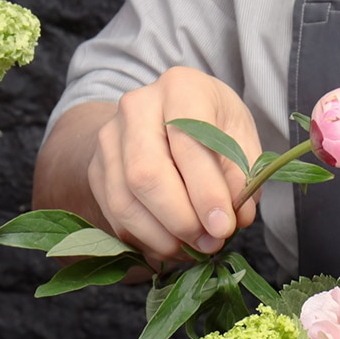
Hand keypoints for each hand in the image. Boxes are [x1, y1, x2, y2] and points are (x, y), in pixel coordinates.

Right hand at [87, 67, 261, 260]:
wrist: (170, 119)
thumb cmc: (214, 128)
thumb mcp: (241, 139)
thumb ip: (243, 176)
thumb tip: (236, 216)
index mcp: (180, 88)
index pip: (187, 143)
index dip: (206, 192)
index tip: (223, 227)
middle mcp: (136, 108)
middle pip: (146, 176)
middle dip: (181, 220)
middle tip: (210, 243)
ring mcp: (109, 141)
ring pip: (125, 203)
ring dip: (163, 238)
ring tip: (195, 250)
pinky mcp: (97, 173)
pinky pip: (116, 219)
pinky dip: (148, 242)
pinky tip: (174, 246)